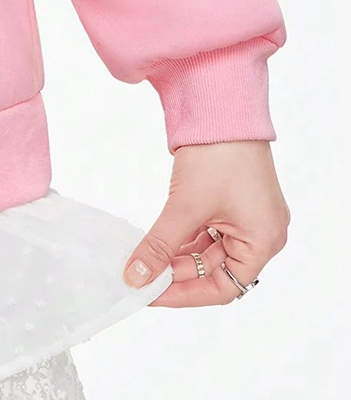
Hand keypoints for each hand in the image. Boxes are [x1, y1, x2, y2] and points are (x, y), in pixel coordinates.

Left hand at [122, 140, 290, 306]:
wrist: (220, 104)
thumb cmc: (218, 155)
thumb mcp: (186, 206)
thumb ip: (159, 245)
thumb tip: (136, 276)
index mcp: (264, 241)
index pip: (224, 286)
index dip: (185, 294)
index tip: (152, 295)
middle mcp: (261, 232)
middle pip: (215, 269)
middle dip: (177, 274)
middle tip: (140, 279)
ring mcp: (246, 215)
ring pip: (208, 250)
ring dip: (177, 256)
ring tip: (143, 262)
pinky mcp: (231, 199)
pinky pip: (206, 230)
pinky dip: (182, 237)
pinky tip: (157, 241)